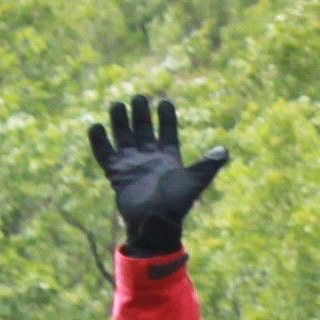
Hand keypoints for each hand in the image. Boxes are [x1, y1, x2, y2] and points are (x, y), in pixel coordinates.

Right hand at [87, 92, 225, 257]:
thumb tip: (224, 151)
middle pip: (143, 130)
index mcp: (168, 158)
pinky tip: (96, 126)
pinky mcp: (116, 172)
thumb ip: (207, 165)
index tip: (164, 102)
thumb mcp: (194, 181)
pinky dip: (99, 141)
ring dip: (120, 121)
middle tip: (139, 97)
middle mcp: (149, 158)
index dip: (166, 118)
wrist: (155, 222)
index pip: (167, 132)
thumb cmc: (177, 204)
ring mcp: (131, 164)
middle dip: (140, 114)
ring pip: (123, 136)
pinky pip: (105, 153)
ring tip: (117, 104)